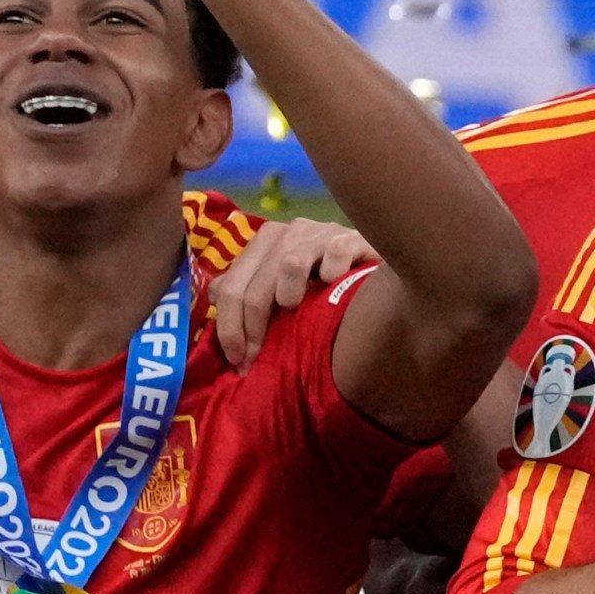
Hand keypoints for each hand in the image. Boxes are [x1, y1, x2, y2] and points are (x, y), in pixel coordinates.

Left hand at [209, 216, 377, 361]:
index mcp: (266, 241)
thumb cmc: (329, 280)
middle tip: (256, 360)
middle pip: (253, 285)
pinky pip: (336, 254)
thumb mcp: (284, 283)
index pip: (231, 286)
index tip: (239, 361)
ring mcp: (321, 233)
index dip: (229, 327)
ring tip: (295, 310)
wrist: (381, 259)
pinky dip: (333, 272)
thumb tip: (213, 296)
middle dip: (250, 328)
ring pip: (290, 264)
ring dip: (287, 296)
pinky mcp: (352, 238)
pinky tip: (335, 284)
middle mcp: (290, 232)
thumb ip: (250, 286)